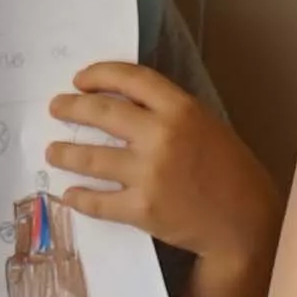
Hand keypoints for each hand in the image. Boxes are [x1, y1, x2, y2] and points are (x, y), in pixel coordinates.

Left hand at [42, 61, 277, 272]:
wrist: (244, 221)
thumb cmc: (227, 169)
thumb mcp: (205, 125)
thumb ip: (167, 112)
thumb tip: (120, 102)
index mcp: (181, 109)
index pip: (130, 78)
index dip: (99, 74)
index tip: (79, 80)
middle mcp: (162, 136)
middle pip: (101, 113)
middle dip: (71, 108)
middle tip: (55, 108)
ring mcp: (150, 174)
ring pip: (91, 157)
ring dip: (64, 153)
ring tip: (53, 152)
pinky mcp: (142, 210)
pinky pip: (98, 201)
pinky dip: (79, 197)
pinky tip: (69, 194)